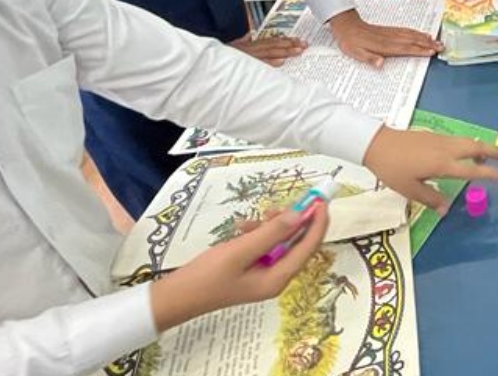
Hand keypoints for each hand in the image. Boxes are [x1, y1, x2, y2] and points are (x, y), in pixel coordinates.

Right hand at [149, 205, 329, 330]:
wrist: (177, 297)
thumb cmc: (207, 276)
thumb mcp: (240, 251)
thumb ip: (271, 233)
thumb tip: (299, 216)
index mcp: (278, 278)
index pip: (308, 247)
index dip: (317, 223)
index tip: (320, 201)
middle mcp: (276, 278)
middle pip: (296, 244)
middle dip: (290, 222)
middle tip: (278, 205)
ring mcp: (263, 274)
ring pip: (278, 243)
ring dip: (269, 227)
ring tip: (249, 221)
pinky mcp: (251, 270)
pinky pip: (263, 247)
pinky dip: (255, 235)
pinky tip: (240, 227)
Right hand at [229, 34, 306, 65]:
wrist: (209, 62)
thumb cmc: (222, 55)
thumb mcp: (233, 47)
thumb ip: (242, 40)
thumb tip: (247, 35)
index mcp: (250, 45)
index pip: (271, 41)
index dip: (286, 40)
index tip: (298, 41)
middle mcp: (251, 48)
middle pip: (274, 45)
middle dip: (290, 45)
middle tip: (305, 45)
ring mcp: (249, 56)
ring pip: (270, 52)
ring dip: (285, 52)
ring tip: (298, 51)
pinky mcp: (244, 63)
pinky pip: (259, 63)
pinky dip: (269, 62)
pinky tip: (280, 62)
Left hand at [328, 9, 440, 67]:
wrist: (346, 25)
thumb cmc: (350, 41)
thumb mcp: (355, 53)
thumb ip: (369, 58)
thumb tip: (380, 64)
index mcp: (383, 45)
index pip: (405, 48)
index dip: (419, 50)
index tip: (431, 52)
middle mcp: (389, 38)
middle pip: (412, 40)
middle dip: (428, 44)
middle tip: (442, 46)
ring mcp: (390, 32)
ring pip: (411, 34)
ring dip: (425, 38)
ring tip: (437, 41)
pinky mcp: (389, 30)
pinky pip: (406, 30)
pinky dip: (417, 32)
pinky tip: (422, 34)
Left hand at [362, 127, 497, 213]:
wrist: (377, 143)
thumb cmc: (392, 169)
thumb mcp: (410, 189)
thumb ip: (431, 199)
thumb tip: (446, 209)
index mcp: (443, 164)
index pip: (473, 169)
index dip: (490, 173)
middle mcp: (446, 149)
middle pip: (477, 147)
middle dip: (494, 151)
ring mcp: (440, 140)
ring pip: (468, 141)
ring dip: (483, 146)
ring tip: (491, 154)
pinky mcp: (434, 135)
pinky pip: (459, 139)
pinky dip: (470, 144)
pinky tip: (466, 150)